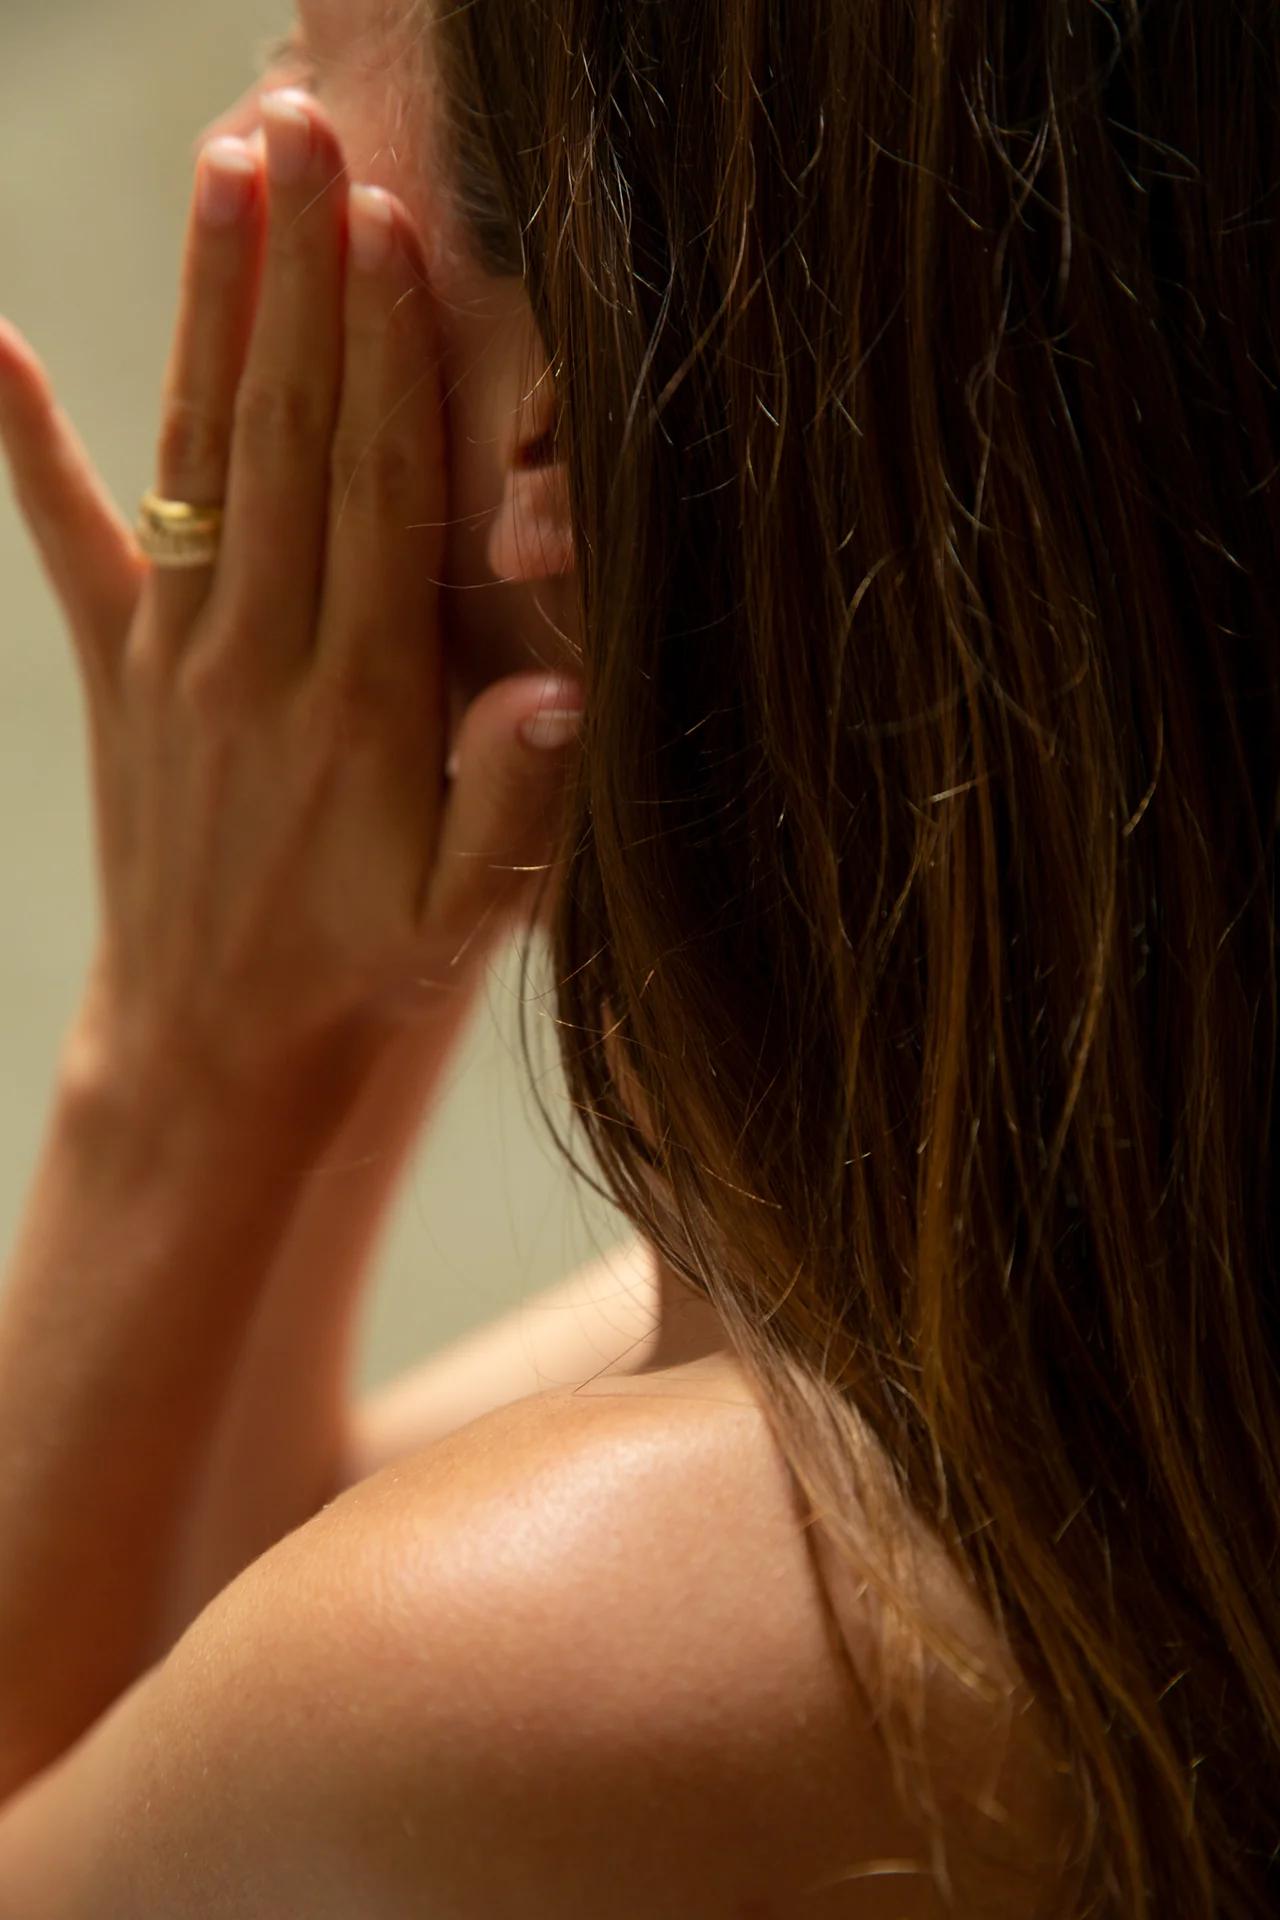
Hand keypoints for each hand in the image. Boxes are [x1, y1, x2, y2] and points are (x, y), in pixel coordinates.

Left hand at [0, 95, 583, 1104]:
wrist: (217, 1043)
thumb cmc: (360, 969)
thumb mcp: (460, 911)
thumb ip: (508, 798)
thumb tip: (556, 690)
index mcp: (358, 704)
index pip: (374, 493)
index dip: (383, 356)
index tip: (382, 232)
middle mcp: (259, 657)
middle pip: (283, 434)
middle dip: (297, 277)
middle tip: (302, 136)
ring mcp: (177, 658)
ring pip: (197, 451)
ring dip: (210, 305)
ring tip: (225, 173)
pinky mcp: (119, 674)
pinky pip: (72, 540)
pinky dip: (28, 440)